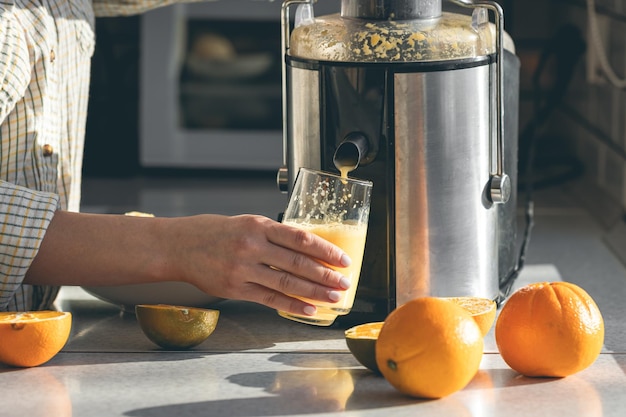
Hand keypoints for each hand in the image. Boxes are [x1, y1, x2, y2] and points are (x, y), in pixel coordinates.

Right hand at [161, 214, 351, 316]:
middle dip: (326, 275)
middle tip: (344, 283)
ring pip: (287, 282)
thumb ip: (274, 234)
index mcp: (259, 226)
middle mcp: (252, 246)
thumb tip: (308, 248)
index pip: (301, 239)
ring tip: (333, 298)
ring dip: (314, 292)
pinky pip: (270, 298)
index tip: (343, 260)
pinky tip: (309, 309)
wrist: (180, 245)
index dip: (326, 250)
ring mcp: (243, 269)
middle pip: (298, 263)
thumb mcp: (247, 223)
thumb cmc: (216, 232)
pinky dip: (292, 305)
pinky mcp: (236, 288)